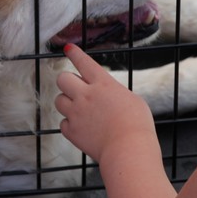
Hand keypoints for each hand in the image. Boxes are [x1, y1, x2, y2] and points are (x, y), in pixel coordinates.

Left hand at [54, 44, 155, 161]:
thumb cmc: (137, 125)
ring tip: (79, 110)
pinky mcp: (72, 131)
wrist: (128, 149)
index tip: (68, 48)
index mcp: (103, 84)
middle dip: (67, 82)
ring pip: (58, 100)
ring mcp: (76, 113)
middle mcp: (86, 95)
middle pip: (62, 78)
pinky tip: (82, 128)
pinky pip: (63, 123)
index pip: (83, 62)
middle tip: (76, 89)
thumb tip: (107, 97)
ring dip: (67, 102)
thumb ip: (115, 94)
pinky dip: (70, 125)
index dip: (74, 53)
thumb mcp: (133, 100)